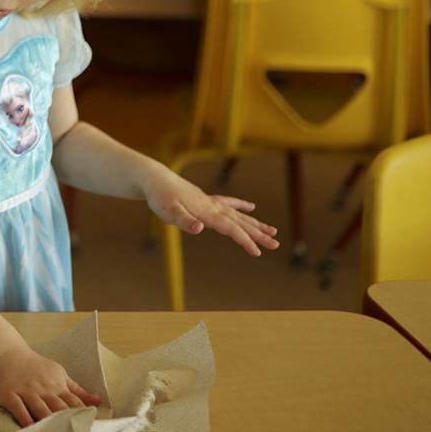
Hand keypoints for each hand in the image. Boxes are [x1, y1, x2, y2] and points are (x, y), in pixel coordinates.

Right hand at [0, 346, 99, 426]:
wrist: (7, 353)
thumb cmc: (35, 366)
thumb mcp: (59, 374)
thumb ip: (77, 390)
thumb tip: (98, 401)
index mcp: (57, 385)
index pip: (74, 402)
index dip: (83, 415)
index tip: (90, 427)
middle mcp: (43, 389)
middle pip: (59, 407)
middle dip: (68, 421)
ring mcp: (26, 391)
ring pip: (40, 408)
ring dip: (48, 420)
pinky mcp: (9, 394)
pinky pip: (18, 407)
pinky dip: (24, 417)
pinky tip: (29, 427)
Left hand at [141, 167, 280, 257]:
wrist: (155, 179)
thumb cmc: (160, 197)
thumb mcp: (168, 212)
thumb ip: (184, 221)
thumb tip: (200, 229)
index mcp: (206, 212)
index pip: (230, 228)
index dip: (244, 240)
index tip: (257, 252)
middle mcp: (213, 206)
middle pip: (240, 222)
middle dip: (258, 234)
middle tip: (275, 245)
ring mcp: (211, 202)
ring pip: (238, 215)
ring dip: (255, 223)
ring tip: (272, 232)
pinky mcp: (206, 199)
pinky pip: (229, 203)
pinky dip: (241, 205)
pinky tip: (251, 207)